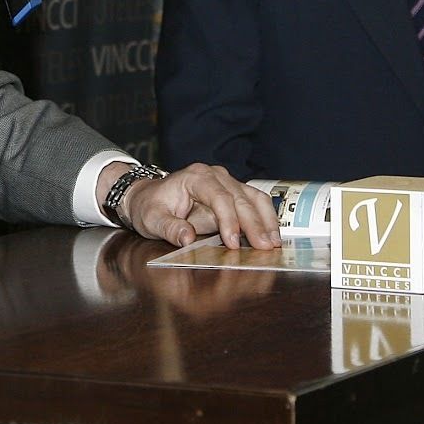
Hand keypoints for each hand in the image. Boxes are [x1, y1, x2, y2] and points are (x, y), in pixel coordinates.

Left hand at [111, 163, 281, 250]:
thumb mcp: (151, 219)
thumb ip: (169, 228)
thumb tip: (187, 238)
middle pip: (241, 198)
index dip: (229, 220)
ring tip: (274, 242)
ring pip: (254, 198)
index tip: (233, 242)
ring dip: (266, 220)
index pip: (219, 197)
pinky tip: (272, 235)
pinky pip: (254, 203)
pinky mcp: (233, 194)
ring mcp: (227, 183)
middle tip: (265, 247)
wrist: (148, 197)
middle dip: (254, 223)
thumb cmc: (149, 206)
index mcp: (196, 177)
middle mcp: (215, 176)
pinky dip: (265, 218)